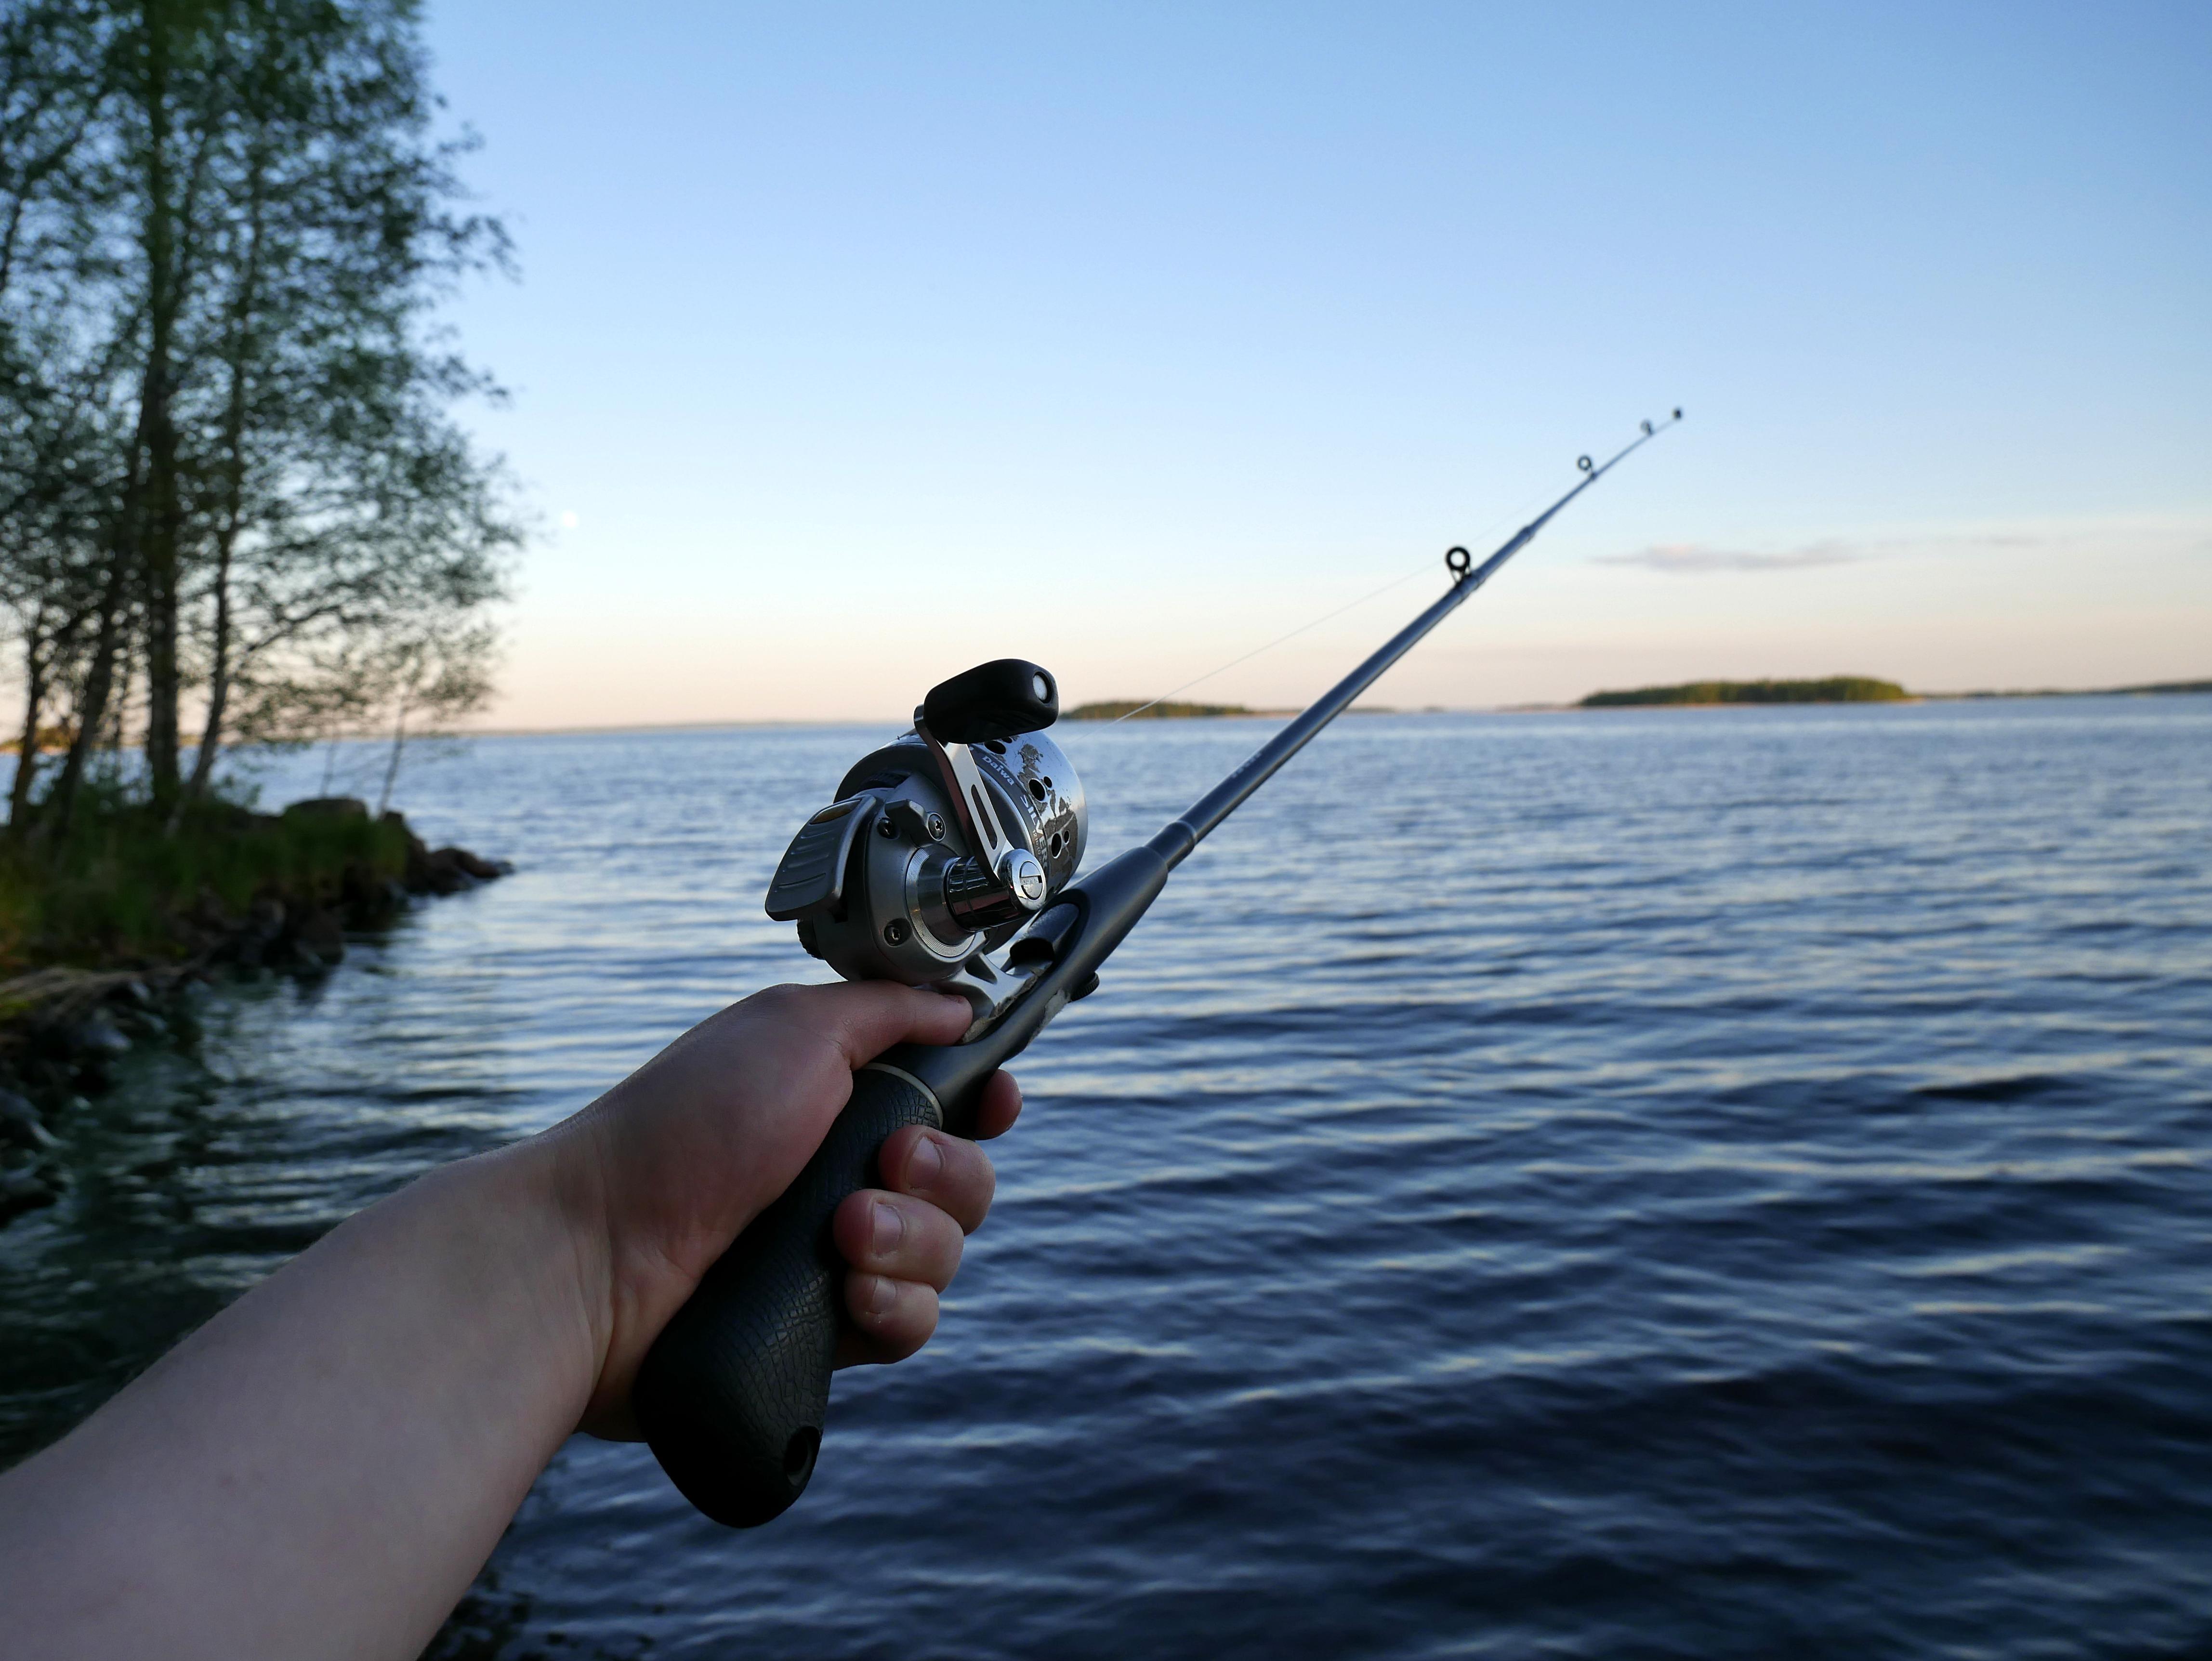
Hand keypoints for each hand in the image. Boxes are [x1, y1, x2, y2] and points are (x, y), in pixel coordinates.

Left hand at [551, 981, 1021, 1437]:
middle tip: (886, 1162)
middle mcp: (842, 1175)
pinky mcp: (825, 1329)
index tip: (992, 1104)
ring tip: (841, 1234)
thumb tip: (960, 1004)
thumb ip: (887, 1009)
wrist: (601, 1257)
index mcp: (838, 1099)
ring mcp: (835, 1256)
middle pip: (965, 1180)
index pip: (951, 1102)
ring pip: (946, 1256)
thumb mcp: (790, 1028)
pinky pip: (910, 1322)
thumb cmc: (680, 1131)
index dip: (986, 1104)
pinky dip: (891, 1305)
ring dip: (909, 1239)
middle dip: (943, 1172)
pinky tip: (848, 1293)